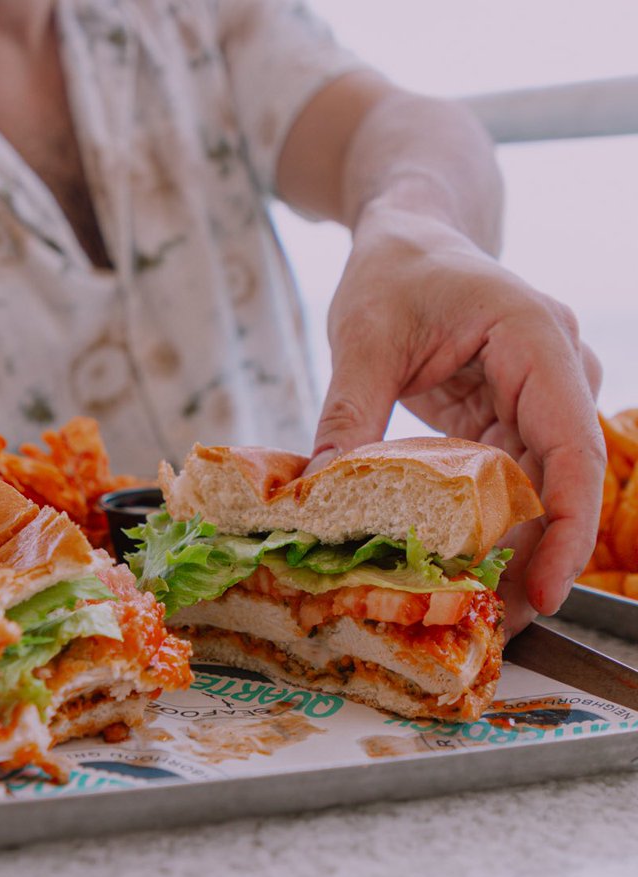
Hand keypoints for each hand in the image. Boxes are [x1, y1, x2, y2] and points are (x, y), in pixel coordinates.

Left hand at [308, 205, 604, 637]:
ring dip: (512, 547)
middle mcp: (553, 371)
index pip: (571, 446)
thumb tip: (319, 496)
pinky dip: (489, 524)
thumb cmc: (395, 267)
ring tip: (474, 609)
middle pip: (561, 480)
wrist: (410, 235)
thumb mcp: (363, 334)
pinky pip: (510, 480)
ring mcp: (537, 396)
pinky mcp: (510, 418)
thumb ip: (349, 413)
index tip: (545, 590)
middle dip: (535, 555)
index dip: (566, 526)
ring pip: (540, 488)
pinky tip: (460, 566)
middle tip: (496, 626)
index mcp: (535, 339)